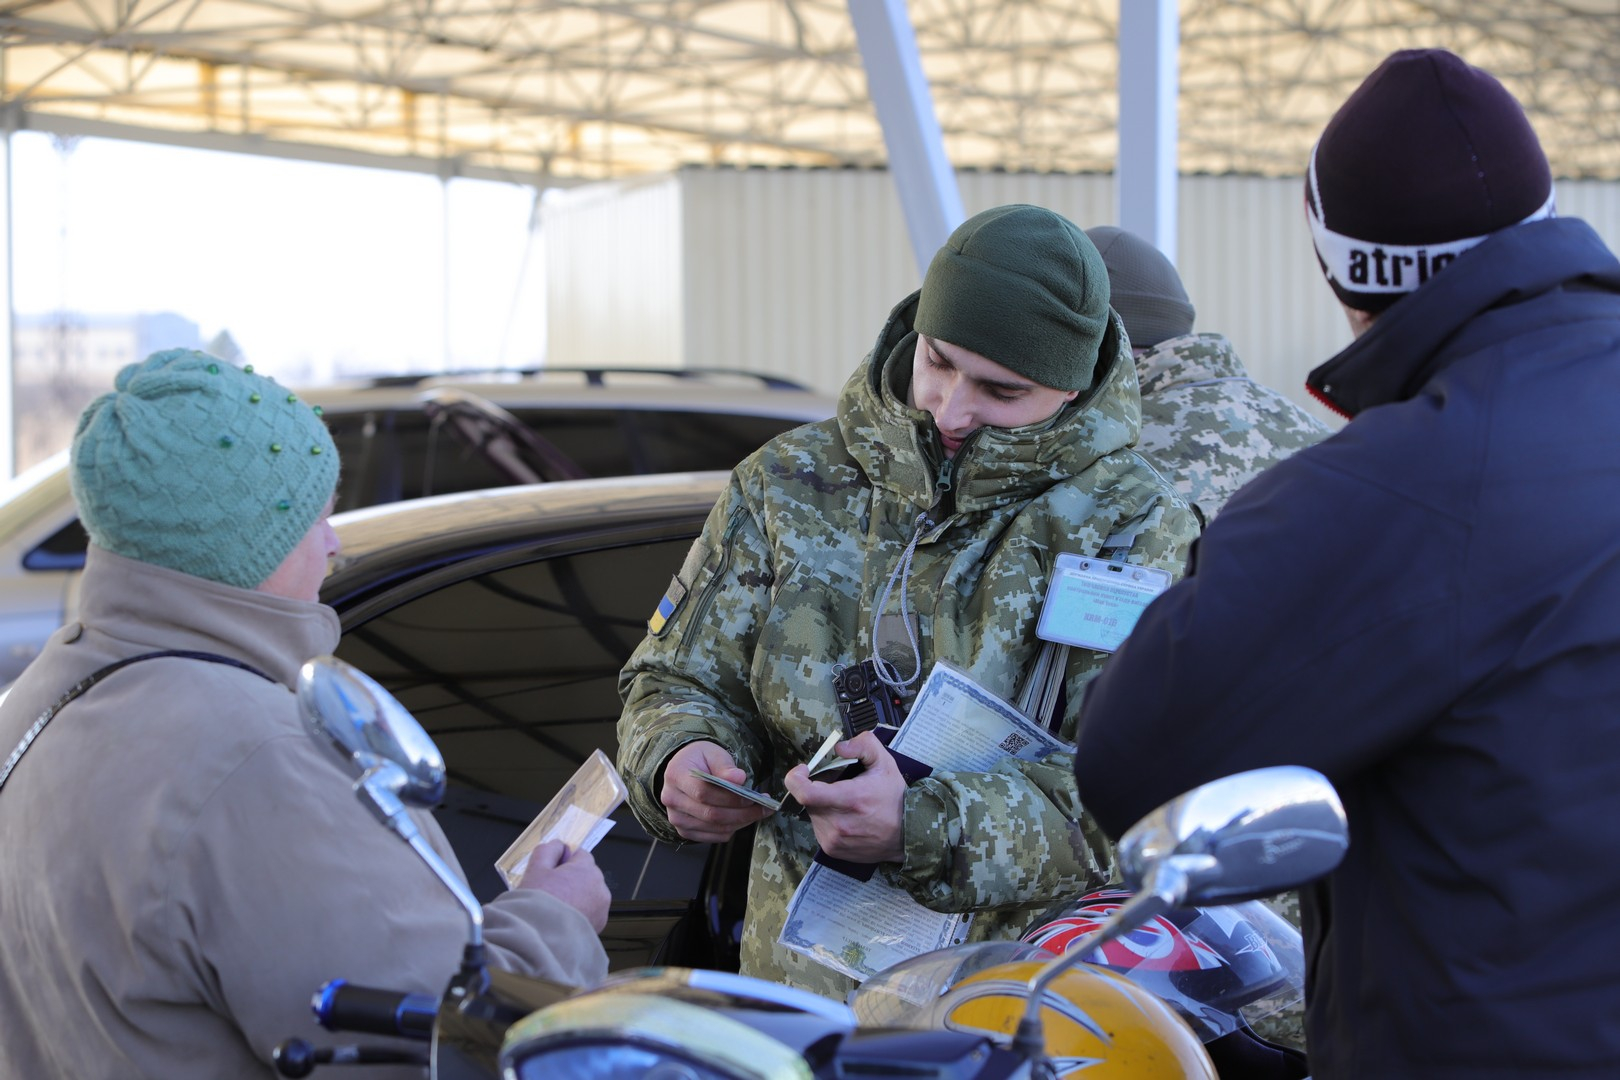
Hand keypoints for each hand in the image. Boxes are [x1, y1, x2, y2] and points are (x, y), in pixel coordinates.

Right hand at [517, 839, 610, 931]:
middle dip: (572, 880)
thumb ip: (548, 850)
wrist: (539, 940)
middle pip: (586, 875)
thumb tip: (558, 846)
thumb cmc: (537, 905)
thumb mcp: (536, 869)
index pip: (581, 855)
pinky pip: (591, 913)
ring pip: (589, 895)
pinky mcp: (599, 926)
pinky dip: (580, 914)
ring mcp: (601, 909)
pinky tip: (563, 920)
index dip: (565, 862)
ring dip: (578, 898)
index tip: (552, 872)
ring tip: (556, 908)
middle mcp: (599, 888)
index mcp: (586, 870)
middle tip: (551, 892)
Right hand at [661, 741, 773, 842]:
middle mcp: (672, 799)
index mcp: (676, 775)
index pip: (704, 792)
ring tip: (757, 812)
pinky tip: (742, 817)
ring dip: (740, 822)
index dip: (731, 797)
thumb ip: (725, 766)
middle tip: (764, 808)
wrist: (685, 770)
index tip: (753, 796)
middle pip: (710, 814)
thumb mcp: (713, 753)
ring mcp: (676, 818)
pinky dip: (732, 829)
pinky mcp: (684, 831)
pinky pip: (713, 836)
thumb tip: (739, 779)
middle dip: (742, 813)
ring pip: (714, 827)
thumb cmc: (701, 760)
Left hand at [781, 730, 905, 863]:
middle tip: (837, 786)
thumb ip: (863, 745)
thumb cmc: (894, 798)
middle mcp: (838, 823)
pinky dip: (826, 819)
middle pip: (809, 800)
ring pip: (813, 814)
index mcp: (850, 799)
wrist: (907, 835)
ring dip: (822, 805)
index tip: (804, 769)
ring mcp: (834, 840)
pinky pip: (818, 828)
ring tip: (845, 804)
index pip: (805, 793)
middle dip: (818, 789)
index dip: (796, 778)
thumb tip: (839, 747)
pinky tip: (846, 818)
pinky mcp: (832, 850)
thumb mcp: (885, 763)